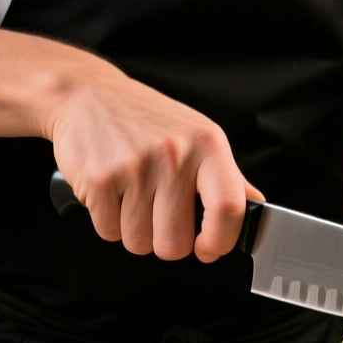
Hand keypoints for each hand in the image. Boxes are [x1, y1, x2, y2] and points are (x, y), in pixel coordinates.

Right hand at [44, 67, 260, 262]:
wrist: (87, 94)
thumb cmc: (147, 121)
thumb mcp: (197, 137)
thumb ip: (227, 178)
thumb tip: (255, 210)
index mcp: (208, 145)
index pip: (229, 209)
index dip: (220, 241)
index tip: (207, 248)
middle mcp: (175, 154)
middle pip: (176, 244)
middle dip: (166, 241)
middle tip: (158, 214)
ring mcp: (135, 167)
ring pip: (140, 243)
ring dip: (135, 231)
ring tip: (132, 197)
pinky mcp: (99, 179)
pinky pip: (109, 233)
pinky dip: (109, 222)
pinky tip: (112, 192)